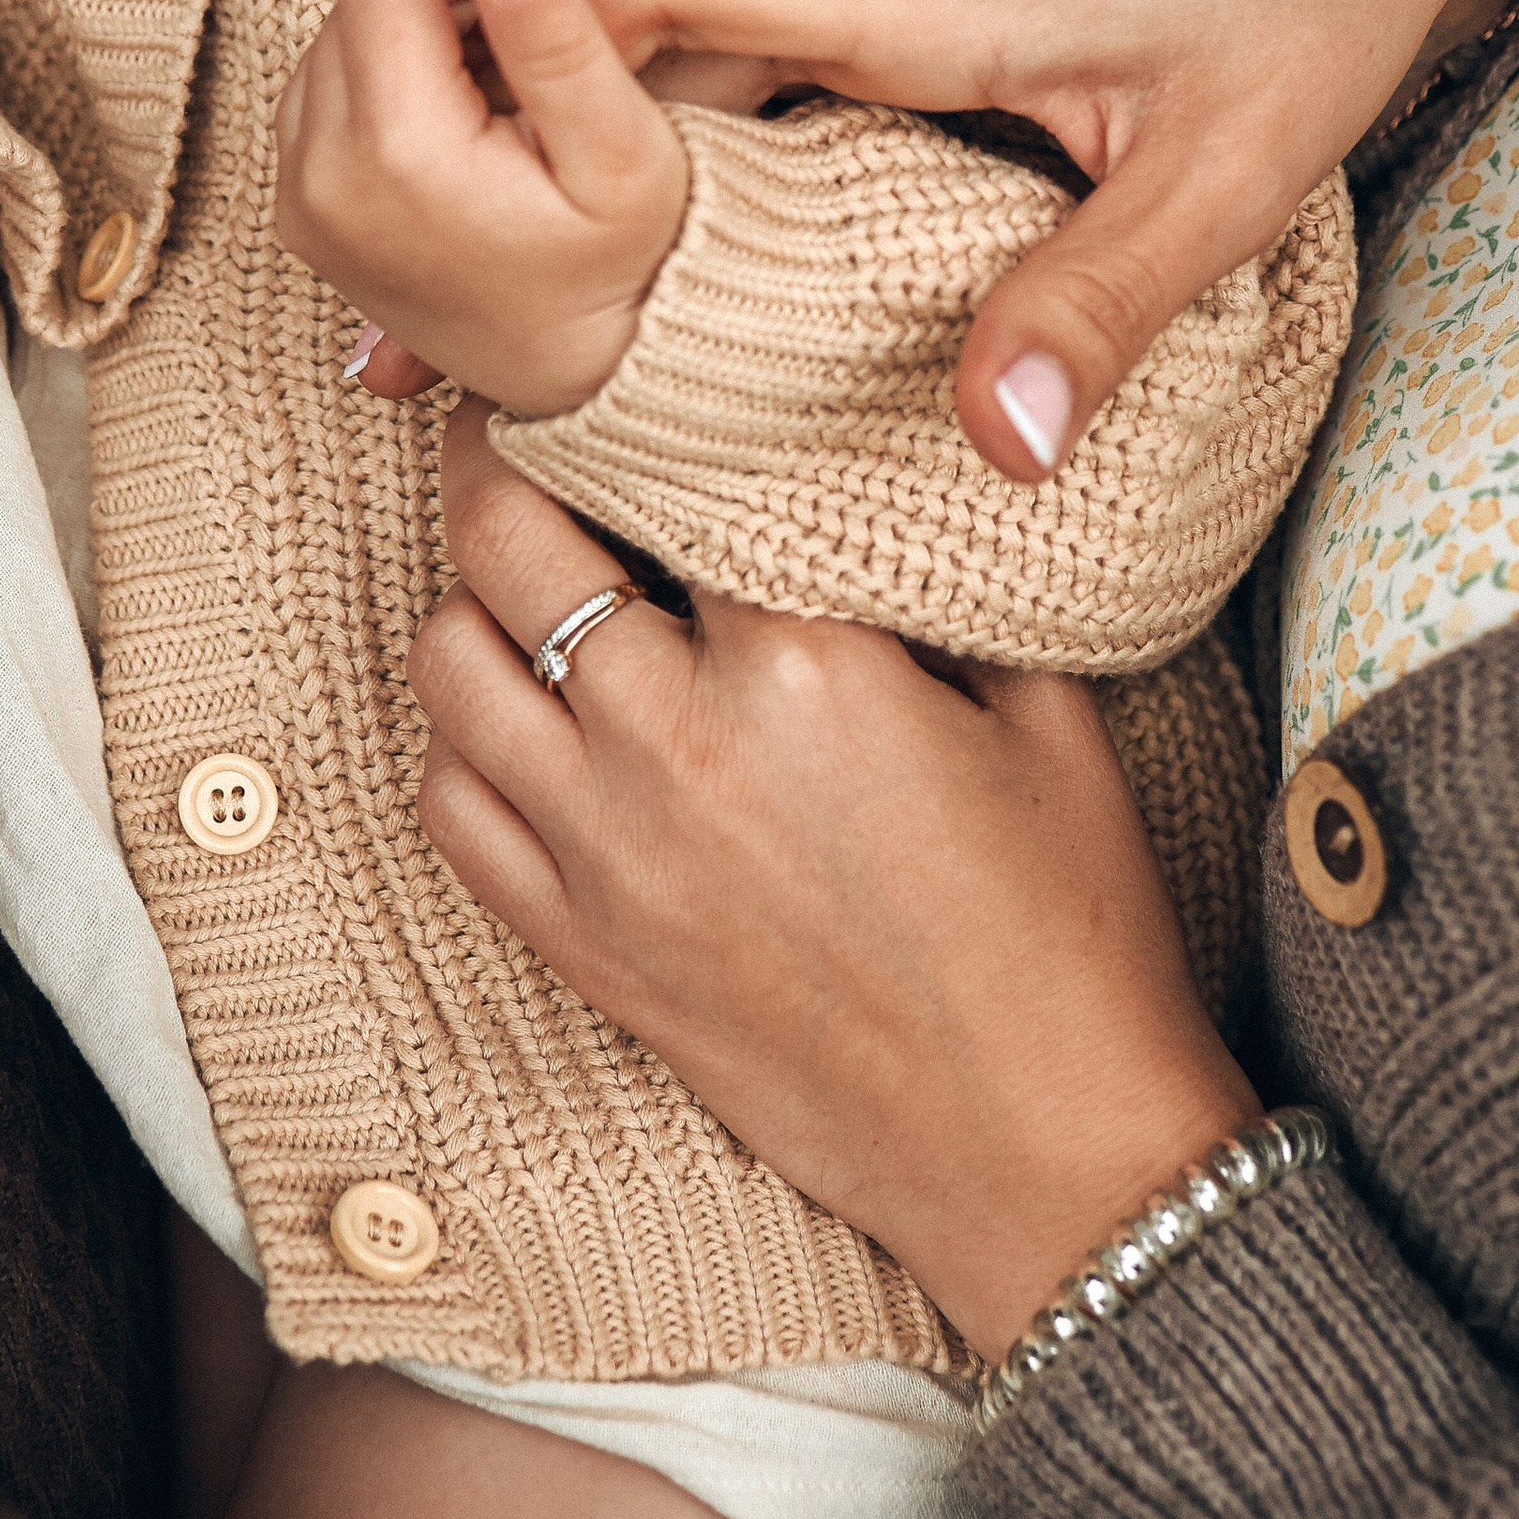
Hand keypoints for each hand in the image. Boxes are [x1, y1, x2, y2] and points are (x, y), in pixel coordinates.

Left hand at [274, 0, 687, 419]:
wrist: (591, 383)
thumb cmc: (628, 272)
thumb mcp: (624, 155)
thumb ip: (562, 45)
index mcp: (394, 155)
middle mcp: (322, 182)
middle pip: (350, 8)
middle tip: (527, 36)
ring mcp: (303, 206)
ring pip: (331, 47)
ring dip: (408, 38)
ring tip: (500, 82)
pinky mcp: (304, 219)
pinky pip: (321, 100)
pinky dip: (383, 84)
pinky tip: (460, 118)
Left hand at [410, 410, 1252, 1362]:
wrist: (1042, 1155)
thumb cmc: (1070, 930)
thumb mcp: (1045, 710)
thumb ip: (939, 582)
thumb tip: (868, 481)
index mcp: (806, 664)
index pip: (667, 469)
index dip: (648, 402)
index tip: (640, 363)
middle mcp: (676, 745)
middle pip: (511, 536)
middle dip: (504, 452)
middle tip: (525, 414)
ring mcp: (611, 853)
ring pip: (448, 663)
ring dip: (474, 595)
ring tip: (524, 563)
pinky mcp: (584, 947)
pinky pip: (451, 807)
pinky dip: (463, 739)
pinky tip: (522, 713)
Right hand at [568, 0, 1518, 481]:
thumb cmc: (1307, 0)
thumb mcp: (1228, 177)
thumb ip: (1098, 305)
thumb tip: (999, 452)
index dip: (537, 79)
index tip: (488, 222)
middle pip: (635, 15)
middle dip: (551, 149)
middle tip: (482, 322)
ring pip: (695, 15)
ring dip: (633, 134)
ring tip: (577, 288)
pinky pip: (759, 0)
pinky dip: (710, 100)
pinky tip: (709, 208)